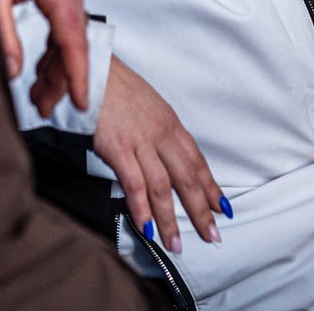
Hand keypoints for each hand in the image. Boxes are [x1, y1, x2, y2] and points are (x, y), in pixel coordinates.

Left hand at [0, 0, 89, 115]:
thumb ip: (2, 32)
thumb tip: (11, 69)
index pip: (74, 39)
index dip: (78, 74)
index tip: (83, 101)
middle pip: (75, 40)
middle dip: (64, 77)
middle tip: (45, 107)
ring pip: (70, 31)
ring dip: (58, 63)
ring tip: (41, 94)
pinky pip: (64, 19)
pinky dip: (56, 44)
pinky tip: (43, 64)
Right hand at [94, 56, 228, 254]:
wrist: (92, 68)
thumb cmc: (114, 85)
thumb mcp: (146, 104)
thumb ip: (156, 131)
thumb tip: (160, 157)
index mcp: (169, 123)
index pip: (196, 160)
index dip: (210, 187)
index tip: (220, 208)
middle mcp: (161, 134)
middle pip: (187, 178)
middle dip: (200, 210)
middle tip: (211, 235)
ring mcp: (141, 141)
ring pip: (163, 187)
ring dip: (171, 220)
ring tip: (176, 244)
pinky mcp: (118, 148)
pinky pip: (134, 184)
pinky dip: (142, 209)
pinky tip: (148, 228)